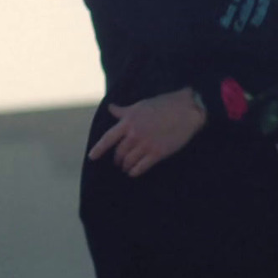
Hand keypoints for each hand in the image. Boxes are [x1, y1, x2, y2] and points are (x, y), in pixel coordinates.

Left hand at [87, 86, 205, 177]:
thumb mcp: (140, 105)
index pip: (108, 138)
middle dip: (116, 159)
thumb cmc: (163, 105)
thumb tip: (110, 108)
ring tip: (125, 168)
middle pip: (119, 153)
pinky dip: (135, 172)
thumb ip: (123, 111)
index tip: (91, 157)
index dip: (98, 149)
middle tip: (117, 162)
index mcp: (128, 122)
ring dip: (125, 166)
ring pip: (128, 161)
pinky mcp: (158, 153)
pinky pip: (141, 167)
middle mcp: (134, 134)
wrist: (186, 110)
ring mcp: (146, 145)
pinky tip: (133, 173)